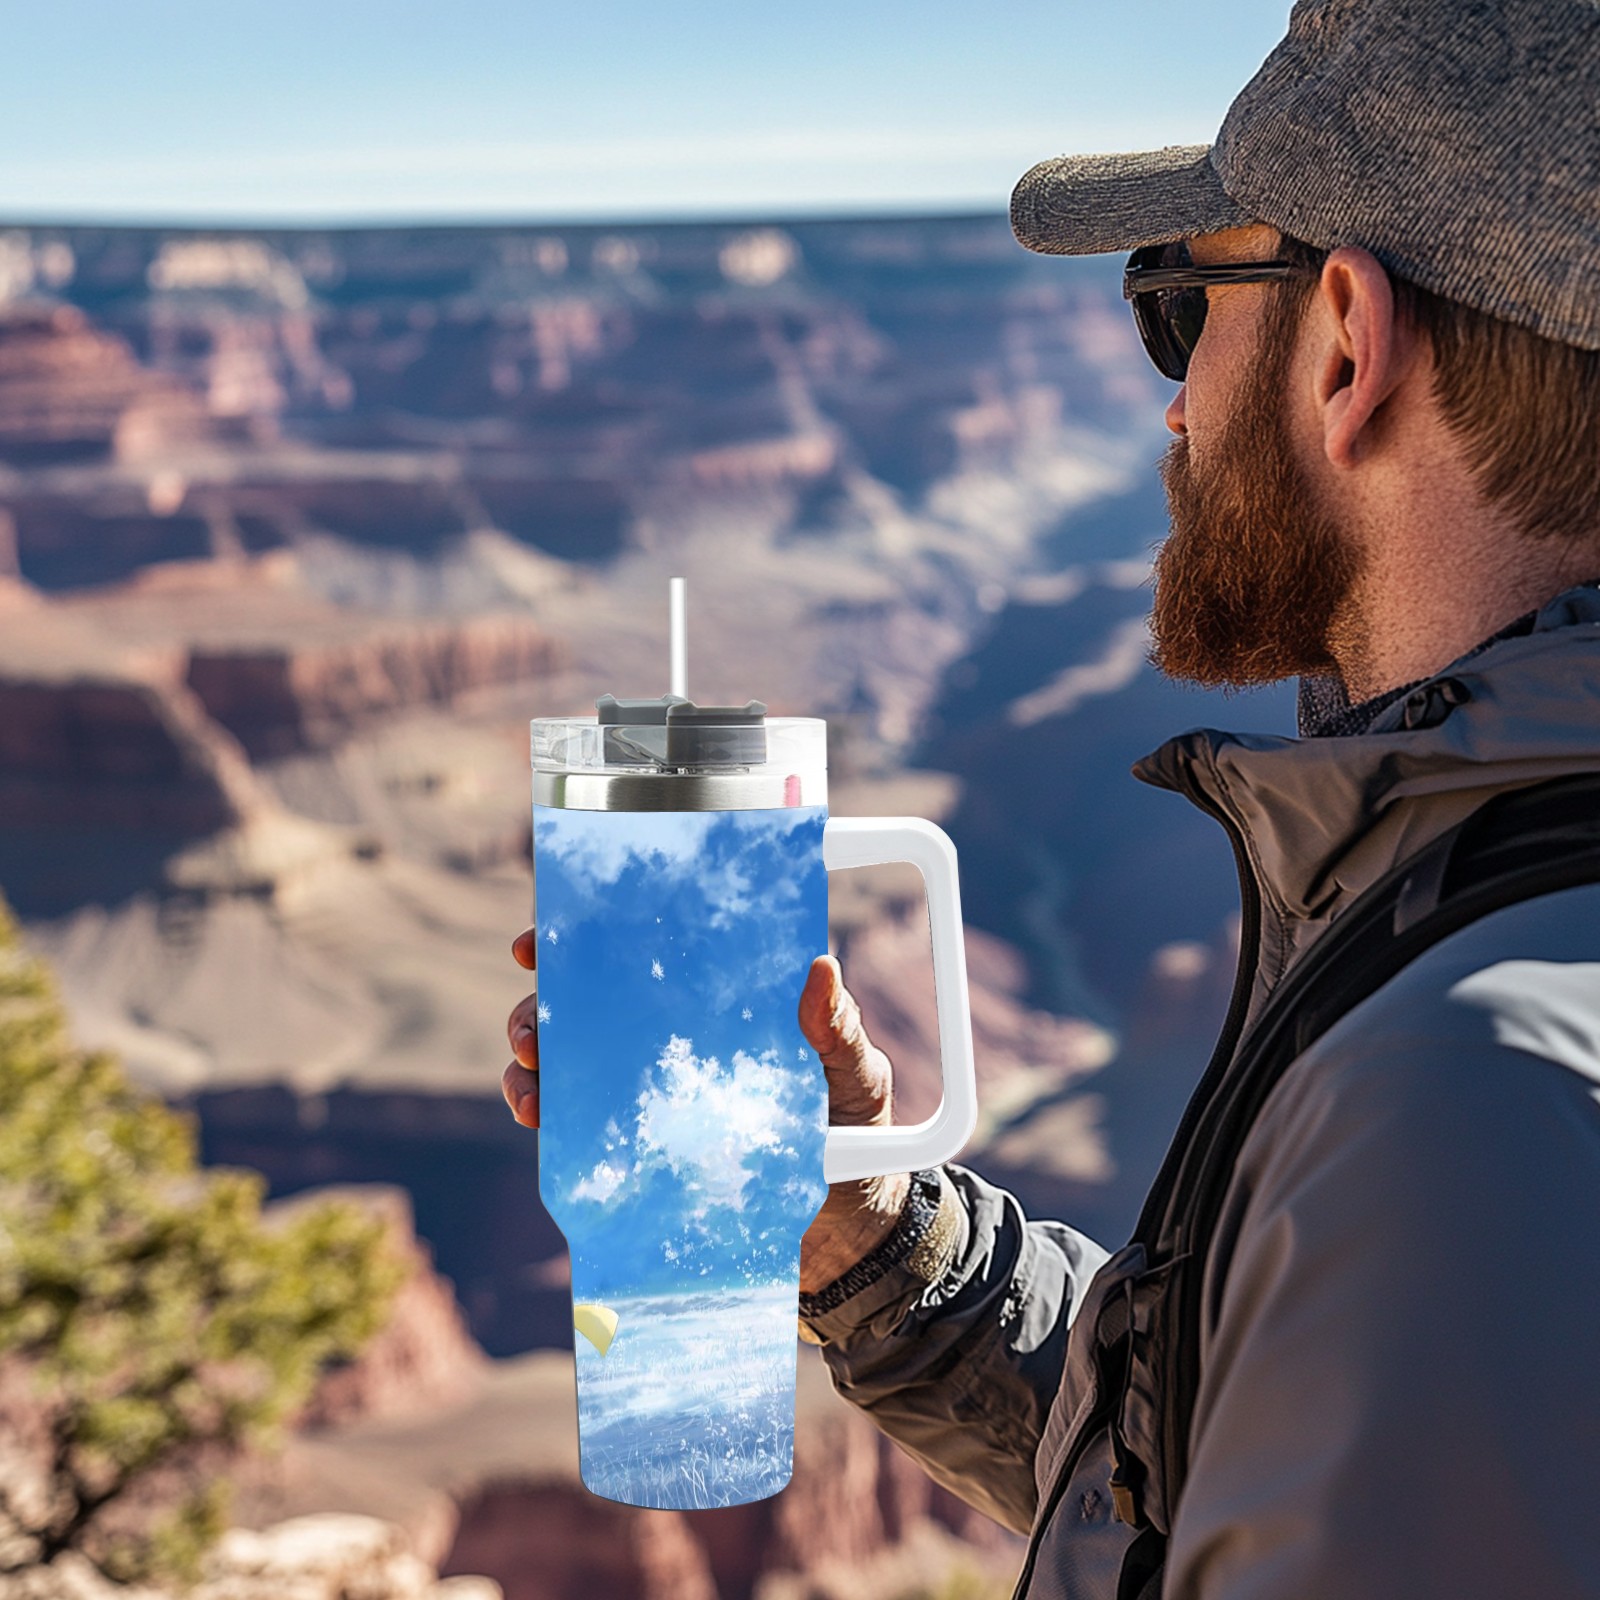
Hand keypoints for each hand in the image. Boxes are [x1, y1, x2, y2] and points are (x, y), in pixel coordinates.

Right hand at [502, 936, 911, 1294]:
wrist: (847, 1229)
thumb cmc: (856, 1129)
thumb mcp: (855, 1073)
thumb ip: (836, 1030)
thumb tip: (821, 965)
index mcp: (715, 1003)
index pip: (646, 956)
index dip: (588, 938)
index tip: (544, 938)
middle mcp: (671, 1038)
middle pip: (587, 1004)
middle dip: (541, 1004)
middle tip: (534, 1026)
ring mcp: (649, 1092)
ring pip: (567, 1059)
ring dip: (532, 1058)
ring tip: (529, 1073)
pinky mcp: (638, 1146)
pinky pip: (575, 1123)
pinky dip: (544, 1112)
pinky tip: (536, 1116)